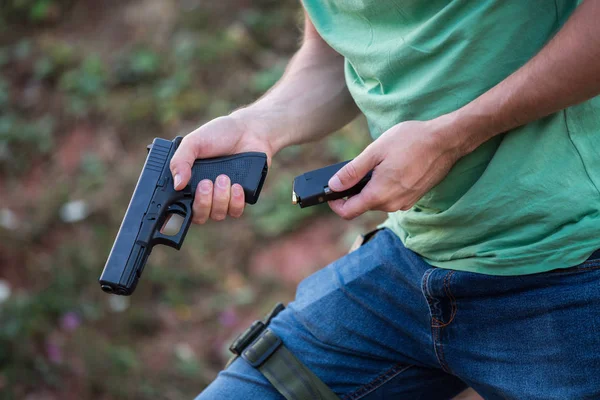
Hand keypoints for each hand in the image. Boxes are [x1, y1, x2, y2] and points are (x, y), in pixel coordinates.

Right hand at [169, 113, 272, 223]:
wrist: (248, 131)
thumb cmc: (218, 134)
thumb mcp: (193, 142)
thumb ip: (180, 161)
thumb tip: (177, 184)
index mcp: (189, 183)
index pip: (179, 207)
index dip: (178, 212)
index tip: (184, 199)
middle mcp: (205, 194)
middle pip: (199, 217)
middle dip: (203, 203)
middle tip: (207, 183)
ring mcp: (223, 198)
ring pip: (218, 215)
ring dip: (220, 199)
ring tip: (224, 177)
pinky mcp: (240, 198)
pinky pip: (236, 211)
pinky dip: (235, 201)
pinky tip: (236, 186)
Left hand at [327, 117, 463, 219]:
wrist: (446, 141)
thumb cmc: (411, 141)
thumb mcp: (375, 152)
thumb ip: (352, 172)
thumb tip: (333, 185)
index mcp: (379, 194)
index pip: (348, 212)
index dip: (335, 203)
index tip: (331, 191)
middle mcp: (392, 204)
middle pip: (363, 206)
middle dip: (354, 191)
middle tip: (355, 169)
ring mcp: (405, 203)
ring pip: (378, 201)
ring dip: (371, 188)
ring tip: (378, 165)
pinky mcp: (414, 198)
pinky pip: (392, 197)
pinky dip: (385, 187)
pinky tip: (392, 168)